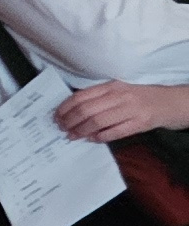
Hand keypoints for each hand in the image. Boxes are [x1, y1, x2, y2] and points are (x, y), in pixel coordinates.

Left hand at [55, 80, 188, 142]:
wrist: (169, 103)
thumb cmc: (138, 97)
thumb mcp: (118, 91)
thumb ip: (98, 98)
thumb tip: (71, 111)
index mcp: (111, 86)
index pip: (81, 96)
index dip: (65, 108)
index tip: (56, 116)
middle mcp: (120, 96)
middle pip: (86, 110)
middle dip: (70, 121)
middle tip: (61, 128)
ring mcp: (130, 109)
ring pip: (98, 121)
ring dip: (81, 131)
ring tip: (72, 136)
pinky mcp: (140, 123)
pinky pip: (115, 132)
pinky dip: (100, 137)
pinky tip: (92, 139)